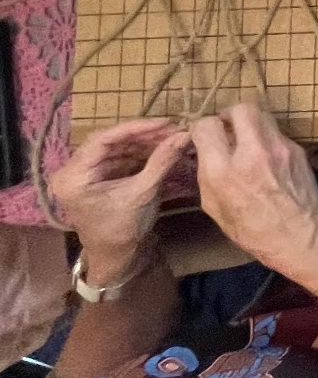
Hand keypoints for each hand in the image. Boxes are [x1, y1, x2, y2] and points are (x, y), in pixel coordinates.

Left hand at [49, 119, 188, 278]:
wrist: (115, 256)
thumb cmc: (122, 230)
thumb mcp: (143, 193)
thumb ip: (162, 161)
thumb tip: (185, 134)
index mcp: (74, 177)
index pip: (103, 140)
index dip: (135, 128)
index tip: (164, 122)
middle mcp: (72, 171)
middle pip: (108, 141)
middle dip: (142, 135)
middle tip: (172, 129)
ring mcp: (82, 173)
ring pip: (115, 147)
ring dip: (142, 142)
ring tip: (170, 138)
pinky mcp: (95, 176)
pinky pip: (117, 157)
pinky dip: (138, 153)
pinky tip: (159, 148)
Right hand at [191, 104, 317, 277]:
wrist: (301, 234)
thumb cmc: (252, 229)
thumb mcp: (214, 206)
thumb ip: (207, 173)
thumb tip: (204, 150)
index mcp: (224, 171)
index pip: (207, 126)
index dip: (202, 128)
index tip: (204, 136)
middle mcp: (251, 152)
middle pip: (239, 109)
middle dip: (229, 115)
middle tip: (226, 128)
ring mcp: (278, 148)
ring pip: (261, 114)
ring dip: (249, 122)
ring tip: (245, 139)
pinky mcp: (296, 148)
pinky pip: (276, 132)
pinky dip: (266, 138)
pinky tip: (265, 156)